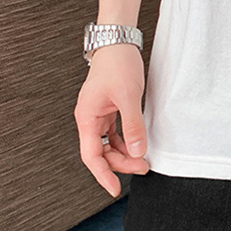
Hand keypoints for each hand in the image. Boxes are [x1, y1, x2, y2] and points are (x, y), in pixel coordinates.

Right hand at [74, 43, 149, 197]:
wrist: (118, 41)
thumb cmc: (118, 64)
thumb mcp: (128, 96)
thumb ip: (133, 125)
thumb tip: (138, 152)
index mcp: (87, 117)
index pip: (92, 155)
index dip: (103, 175)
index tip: (115, 189)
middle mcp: (89, 118)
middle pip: (101, 151)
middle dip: (121, 163)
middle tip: (143, 166)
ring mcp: (97, 113)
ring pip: (108, 143)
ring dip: (124, 153)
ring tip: (143, 159)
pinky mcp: (107, 107)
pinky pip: (113, 132)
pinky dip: (124, 140)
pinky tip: (136, 145)